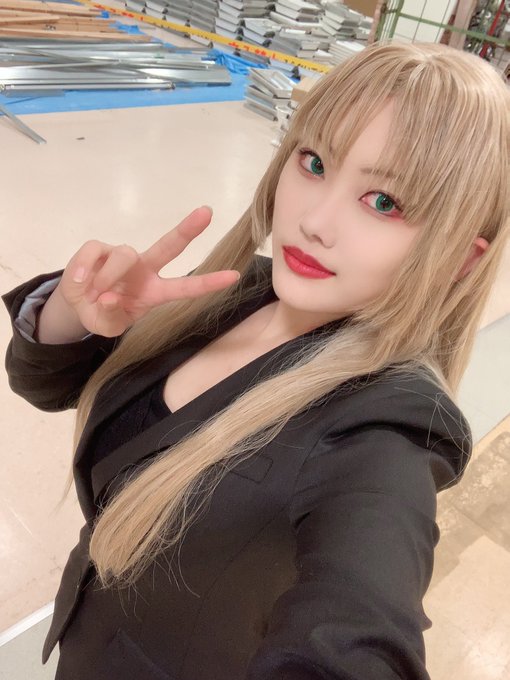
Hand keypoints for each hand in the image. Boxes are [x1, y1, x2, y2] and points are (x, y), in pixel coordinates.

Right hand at [56, 206, 239, 337]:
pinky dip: (83, 270)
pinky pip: (93, 252)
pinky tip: (80, 283)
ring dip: (108, 277)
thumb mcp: (108, 325)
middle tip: (207, 212)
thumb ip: (110, 316)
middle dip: (187, 230)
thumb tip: (107, 297)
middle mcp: (145, 269)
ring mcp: (122, 256)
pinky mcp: (98, 249)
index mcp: (155, 292)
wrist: (78, 304)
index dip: (208, 283)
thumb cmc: (103, 314)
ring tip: (94, 294)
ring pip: (123, 255)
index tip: (234, 276)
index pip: (185, 287)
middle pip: (169, 246)